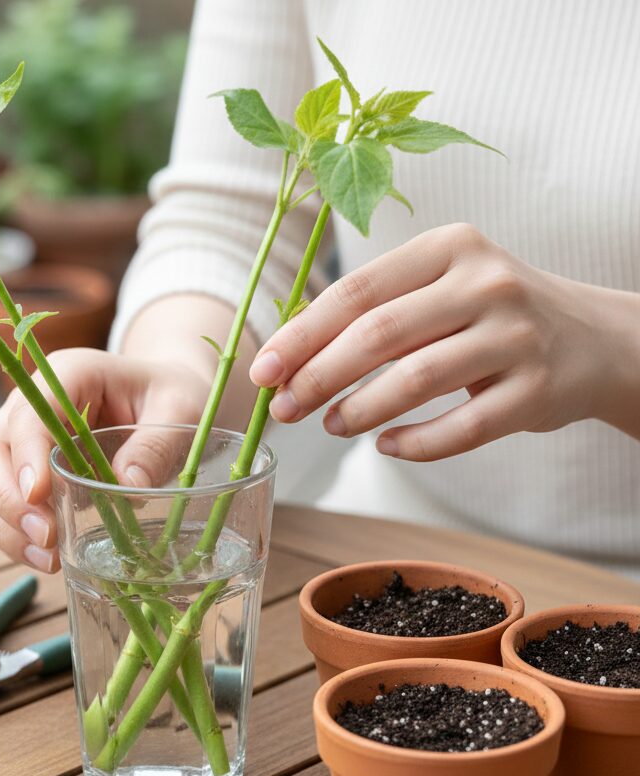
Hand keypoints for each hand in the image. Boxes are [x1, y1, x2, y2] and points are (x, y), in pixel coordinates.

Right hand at [0, 349, 209, 571]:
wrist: (161, 400)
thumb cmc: (170, 397)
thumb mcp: (182, 408)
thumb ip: (157, 444)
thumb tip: (128, 486)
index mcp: (68, 374)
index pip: (28, 412)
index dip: (27, 454)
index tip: (41, 494)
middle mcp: (29, 404)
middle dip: (6, 499)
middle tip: (47, 537)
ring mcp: (17, 439)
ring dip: (4, 526)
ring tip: (49, 558)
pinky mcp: (19, 471)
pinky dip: (11, 536)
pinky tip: (47, 558)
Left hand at [249, 223, 639, 458]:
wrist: (594, 339)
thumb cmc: (488, 316)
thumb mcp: (439, 288)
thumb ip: (374, 309)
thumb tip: (288, 354)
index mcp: (449, 247)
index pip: (357, 290)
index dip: (302, 335)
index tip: (263, 371)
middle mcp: (486, 283)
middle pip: (379, 334)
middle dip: (318, 377)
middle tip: (285, 409)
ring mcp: (517, 336)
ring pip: (417, 380)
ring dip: (360, 411)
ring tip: (332, 426)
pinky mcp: (537, 390)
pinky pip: (462, 429)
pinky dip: (415, 444)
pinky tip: (387, 446)